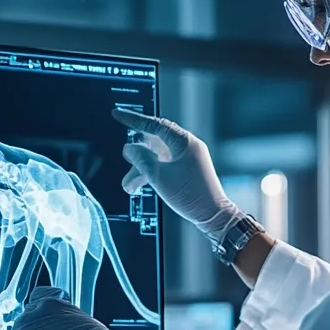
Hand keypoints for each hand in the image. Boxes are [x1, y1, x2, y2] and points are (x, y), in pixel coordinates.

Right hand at [112, 108, 240, 242]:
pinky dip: (151, 174)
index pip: (154, 124)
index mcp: (183, 141)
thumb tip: (129, 148)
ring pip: (157, 157)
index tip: (117, 114)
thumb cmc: (190, 195)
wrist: (211, 216)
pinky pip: (164, 166)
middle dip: (136, 156)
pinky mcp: (186, 170)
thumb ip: (141, 159)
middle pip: (153, 142)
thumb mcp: (158, 176)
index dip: (133, 120)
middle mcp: (187, 146)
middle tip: (125, 158)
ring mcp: (187, 158)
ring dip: (141, 170)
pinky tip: (138, 186)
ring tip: (128, 186)